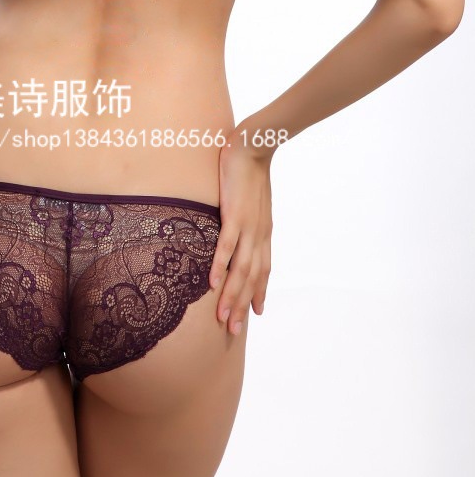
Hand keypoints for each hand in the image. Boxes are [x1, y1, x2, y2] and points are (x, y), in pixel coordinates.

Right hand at [209, 130, 273, 334]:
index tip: (255, 314)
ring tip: (223, 317)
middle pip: (252, 278)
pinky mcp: (235, 215)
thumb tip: (239, 225)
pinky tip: (212, 282)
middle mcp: (259, 235)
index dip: (259, 292)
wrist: (255, 146)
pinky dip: (220, 265)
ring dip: (231, 295)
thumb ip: (247, 218)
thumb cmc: (250, 170)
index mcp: (263, 232)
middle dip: (243, 304)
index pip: (263, 269)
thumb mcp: (252, 201)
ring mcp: (248, 227)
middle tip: (234, 329)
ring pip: (240, 269)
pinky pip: (227, 246)